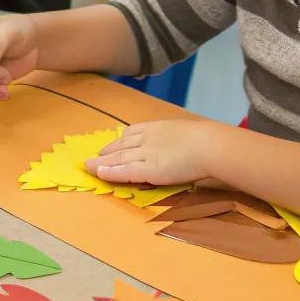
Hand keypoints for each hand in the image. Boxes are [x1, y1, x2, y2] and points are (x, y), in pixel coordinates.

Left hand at [84, 120, 212, 187]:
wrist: (211, 146)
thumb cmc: (207, 140)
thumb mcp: (188, 133)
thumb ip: (178, 139)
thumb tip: (182, 145)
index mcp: (157, 127)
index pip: (131, 133)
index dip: (119, 141)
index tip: (111, 145)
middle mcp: (147, 138)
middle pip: (120, 145)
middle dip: (106, 152)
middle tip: (94, 158)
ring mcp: (146, 154)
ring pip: (118, 158)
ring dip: (101, 163)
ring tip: (88, 166)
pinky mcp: (148, 169)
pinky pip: (124, 171)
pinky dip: (110, 172)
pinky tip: (99, 173)